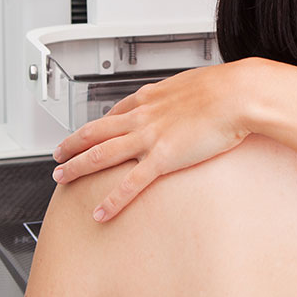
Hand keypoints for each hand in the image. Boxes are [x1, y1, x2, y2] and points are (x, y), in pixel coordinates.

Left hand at [52, 60, 254, 220]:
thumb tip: (190, 96)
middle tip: (57, 156)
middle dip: (72, 145)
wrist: (239, 94)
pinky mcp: (163, 158)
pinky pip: (130, 184)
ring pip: (100, 155)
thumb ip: (185, 94)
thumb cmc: (228, 88)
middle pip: (96, 132)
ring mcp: (149, 138)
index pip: (114, 112)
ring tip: (61, 179)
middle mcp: (144, 116)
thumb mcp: (198, 83)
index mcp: (153, 97)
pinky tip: (100, 212)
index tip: (88, 132)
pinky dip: (111, 200)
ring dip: (76, 167)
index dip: (97, 124)